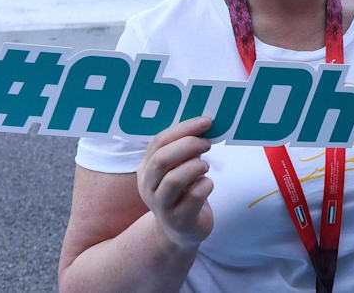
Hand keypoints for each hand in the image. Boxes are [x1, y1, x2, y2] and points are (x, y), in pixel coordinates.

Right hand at [137, 117, 215, 249]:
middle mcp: (148, 188)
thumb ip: (184, 149)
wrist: (181, 231)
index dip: (183, 129)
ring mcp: (161, 207)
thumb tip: (205, 124)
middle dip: (189, 146)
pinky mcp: (179, 221)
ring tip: (205, 167)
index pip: (158, 142)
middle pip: (162, 160)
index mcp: (146, 169)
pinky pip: (194, 196)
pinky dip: (206, 185)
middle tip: (207, 144)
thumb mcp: (178, 168)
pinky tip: (206, 185)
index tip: (206, 121)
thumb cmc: (183, 192)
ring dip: (196, 166)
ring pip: (174, 179)